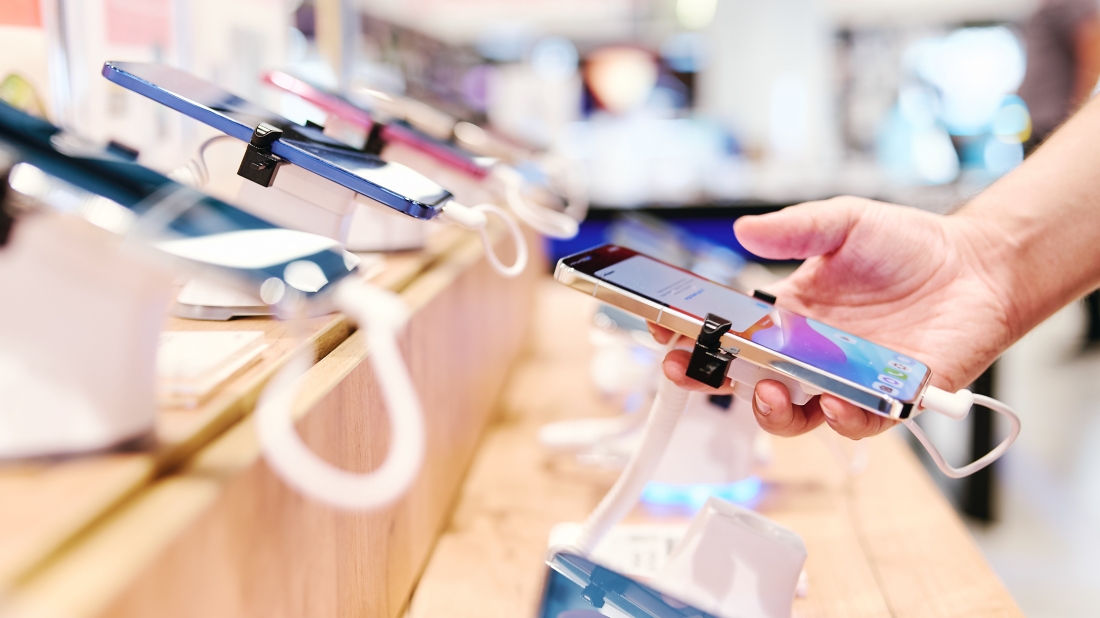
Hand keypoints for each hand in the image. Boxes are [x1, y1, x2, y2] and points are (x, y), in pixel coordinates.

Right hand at [653, 196, 1017, 439]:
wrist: (977, 265)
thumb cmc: (908, 246)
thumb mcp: (844, 222)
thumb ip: (795, 229)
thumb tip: (744, 230)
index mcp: (786, 316)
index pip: (725, 334)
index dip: (690, 335)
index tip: (661, 325)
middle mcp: (806, 355)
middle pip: (741, 383)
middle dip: (705, 381)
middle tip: (685, 367)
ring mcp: (842, 381)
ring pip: (789, 414)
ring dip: (768, 408)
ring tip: (767, 388)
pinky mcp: (886, 400)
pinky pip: (854, 422)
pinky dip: (839, 417)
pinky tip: (832, 398)